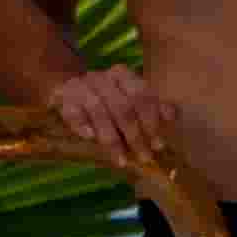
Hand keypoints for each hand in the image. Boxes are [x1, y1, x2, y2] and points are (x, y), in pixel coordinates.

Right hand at [41, 65, 186, 178]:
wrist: (67, 86)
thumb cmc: (107, 98)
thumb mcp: (131, 98)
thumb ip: (153, 106)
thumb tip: (173, 115)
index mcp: (122, 75)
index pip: (141, 94)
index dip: (152, 120)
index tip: (159, 144)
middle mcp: (102, 79)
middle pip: (122, 106)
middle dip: (135, 135)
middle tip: (145, 157)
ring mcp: (81, 87)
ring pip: (98, 111)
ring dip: (112, 138)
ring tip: (122, 160)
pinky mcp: (62, 98)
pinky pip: (72, 111)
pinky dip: (81, 124)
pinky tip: (90, 138)